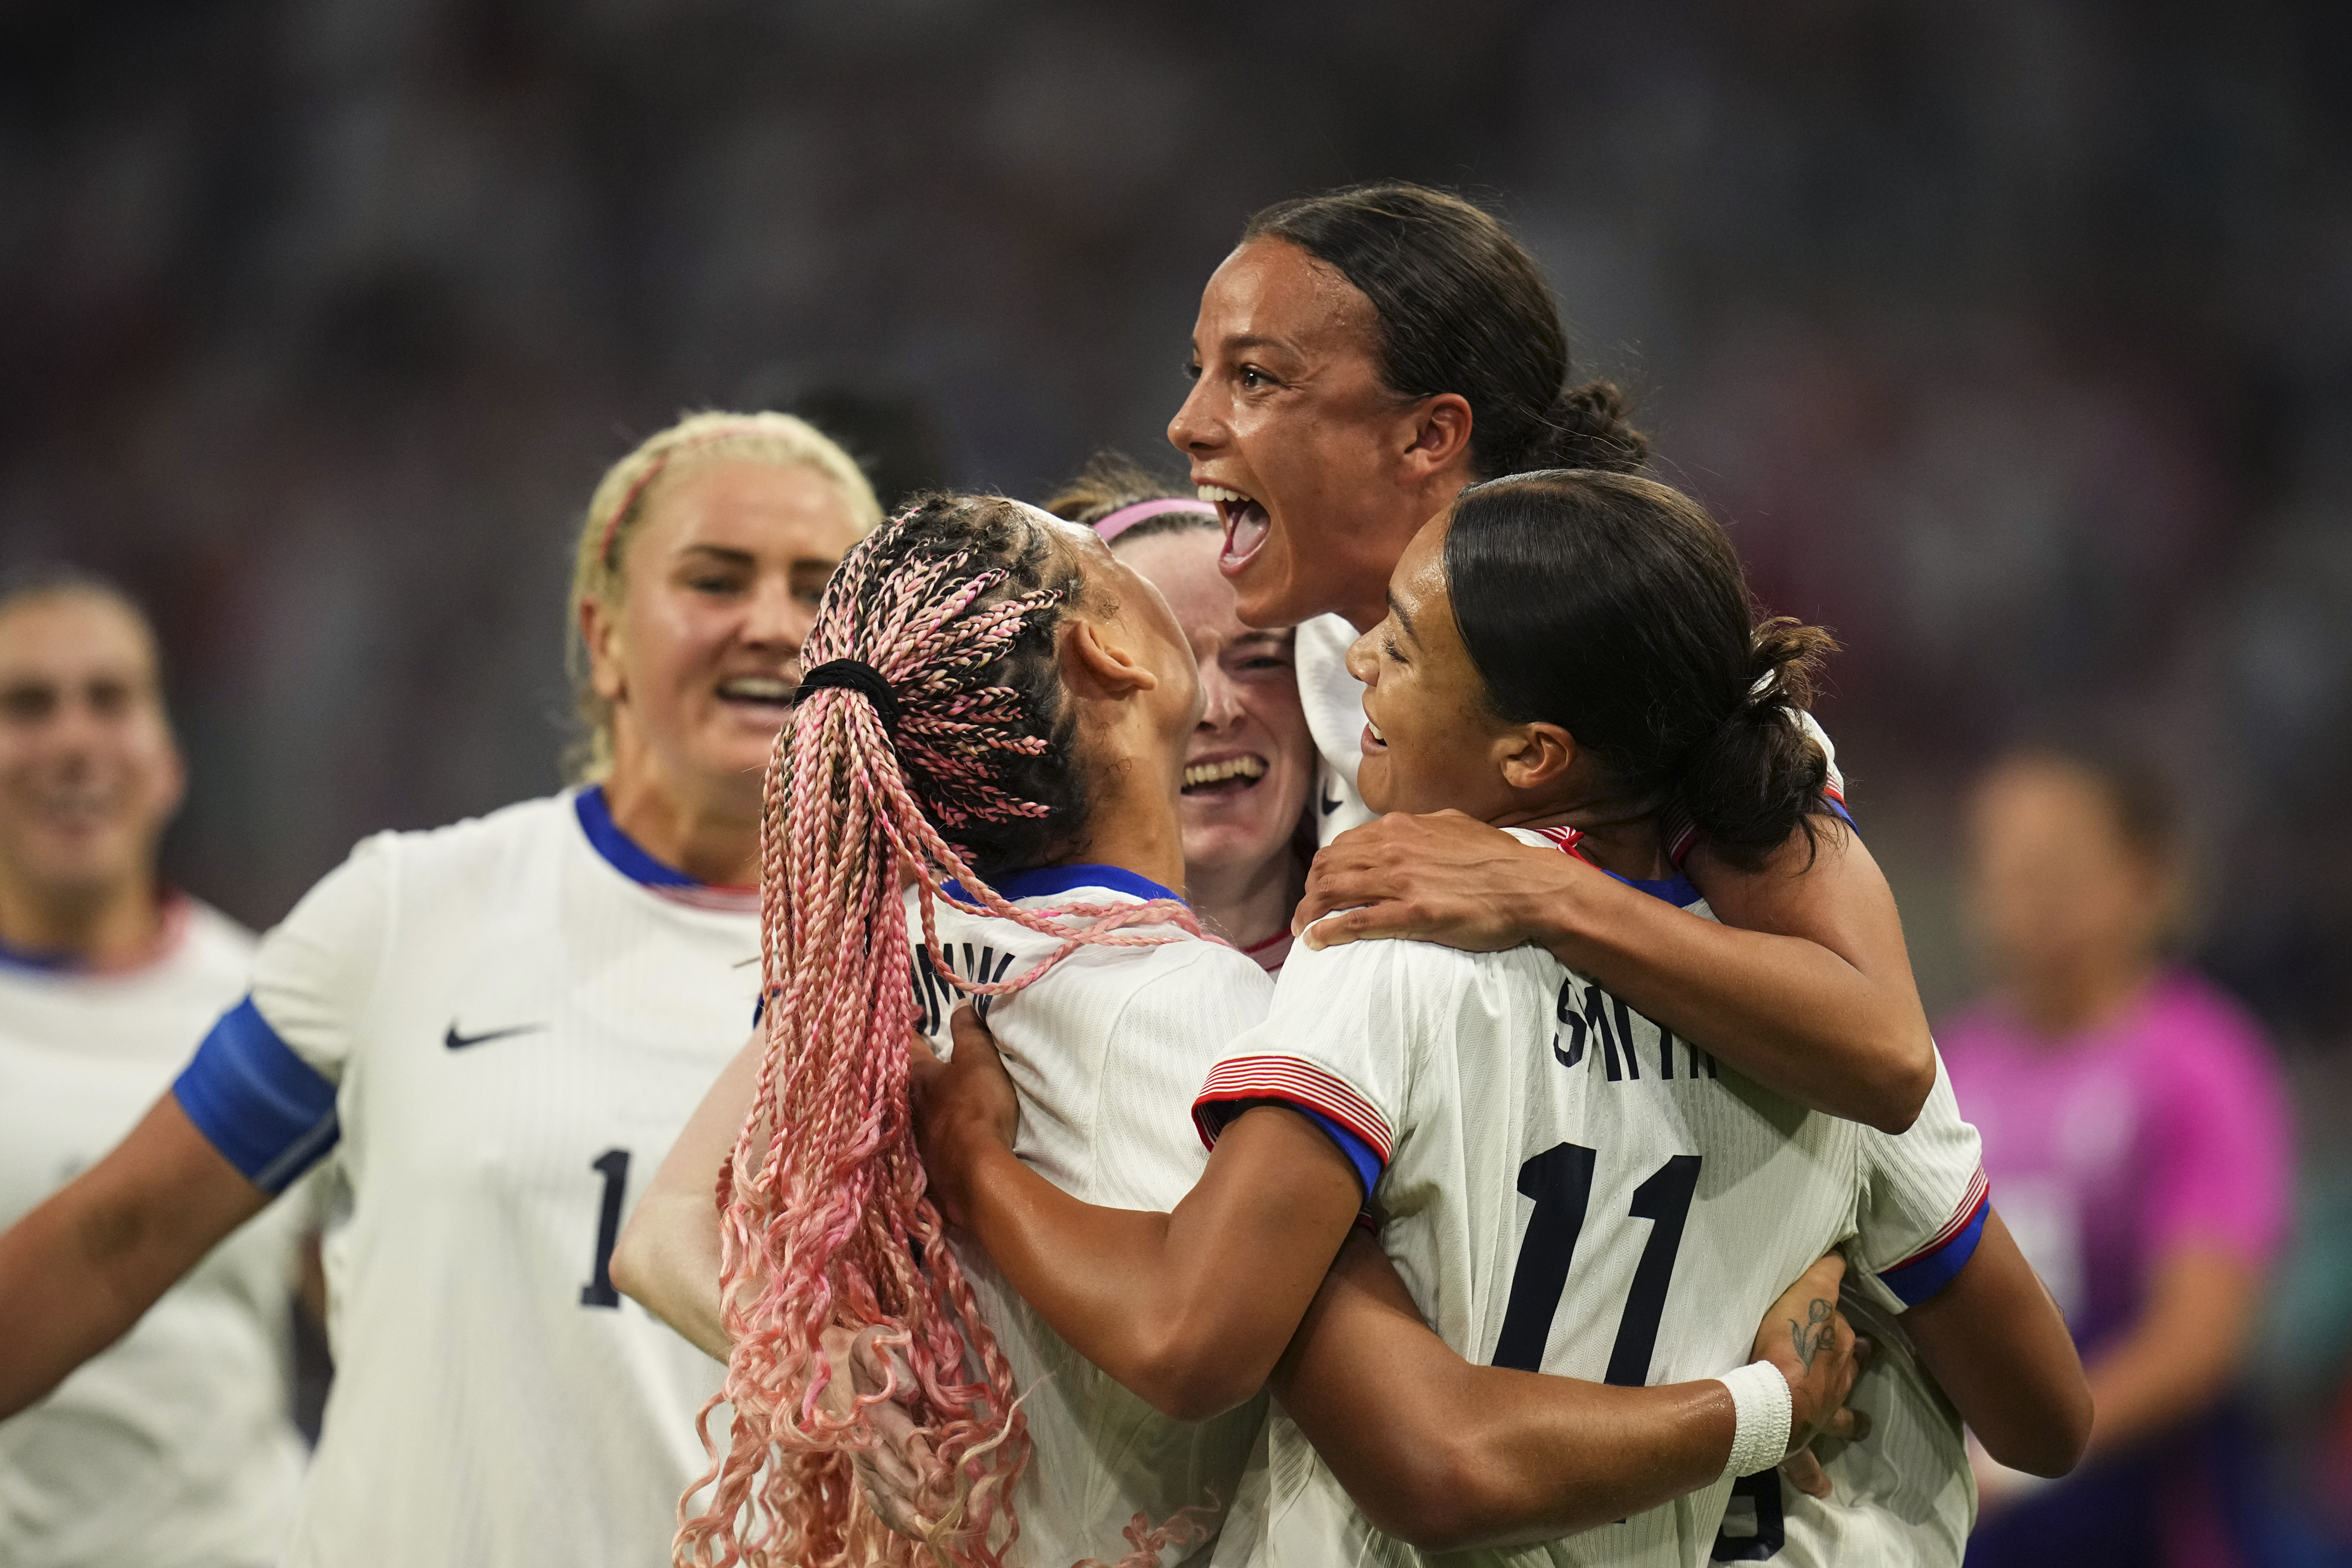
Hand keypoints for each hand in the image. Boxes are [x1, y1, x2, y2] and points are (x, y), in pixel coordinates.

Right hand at [815, 1325, 949, 1537]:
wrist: (833, 1363)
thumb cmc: (868, 1352)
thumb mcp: (871, 1341)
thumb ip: (889, 1361)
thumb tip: (907, 1390)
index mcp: (872, 1411)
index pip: (901, 1437)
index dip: (921, 1458)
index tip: (942, 1476)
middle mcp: (866, 1442)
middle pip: (897, 1474)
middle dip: (925, 1495)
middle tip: (955, 1512)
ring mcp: (863, 1463)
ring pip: (888, 1496)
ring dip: (915, 1515)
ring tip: (942, 1531)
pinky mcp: (864, 1476)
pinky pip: (878, 1504)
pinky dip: (898, 1521)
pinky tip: (919, 1533)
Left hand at [909, 1007, 1019, 1228]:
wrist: (975, 1171)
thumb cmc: (975, 1106)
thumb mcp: (978, 1059)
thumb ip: (969, 1031)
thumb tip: (960, 1005)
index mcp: (916, 1074)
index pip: (906, 1041)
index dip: (908, 1022)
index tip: (913, 1011)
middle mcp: (906, 1103)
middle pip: (902, 1076)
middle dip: (907, 1061)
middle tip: (919, 1048)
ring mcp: (913, 1134)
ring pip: (910, 1106)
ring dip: (917, 1095)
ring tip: (929, 1086)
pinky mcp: (925, 1160)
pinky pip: (923, 1133)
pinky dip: (928, 1123)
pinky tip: (937, 1126)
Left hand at [1294, 811, 1580, 951]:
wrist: (1530, 886)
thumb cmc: (1498, 859)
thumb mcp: (1454, 825)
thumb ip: (1422, 827)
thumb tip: (1403, 827)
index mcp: (1401, 828)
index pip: (1342, 845)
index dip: (1324, 868)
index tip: (1320, 886)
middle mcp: (1394, 849)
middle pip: (1328, 868)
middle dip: (1309, 890)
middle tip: (1306, 911)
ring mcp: (1402, 882)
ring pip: (1333, 892)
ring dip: (1309, 912)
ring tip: (1302, 929)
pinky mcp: (1413, 914)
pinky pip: (1356, 921)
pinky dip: (1329, 930)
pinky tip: (1316, 940)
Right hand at [1750, 1253, 1869, 1497]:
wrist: (1772, 1397)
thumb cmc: (1786, 1343)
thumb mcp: (1806, 1294)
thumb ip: (1824, 1273)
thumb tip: (1843, 1251)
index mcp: (1837, 1351)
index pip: (1846, 1334)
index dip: (1843, 1328)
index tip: (1846, 1326)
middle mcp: (1836, 1385)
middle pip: (1849, 1374)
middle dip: (1853, 1368)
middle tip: (1859, 1362)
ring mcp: (1820, 1418)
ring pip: (1839, 1421)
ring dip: (1847, 1423)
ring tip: (1857, 1426)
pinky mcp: (1798, 1446)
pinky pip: (1808, 1467)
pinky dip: (1815, 1478)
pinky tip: (1823, 1489)